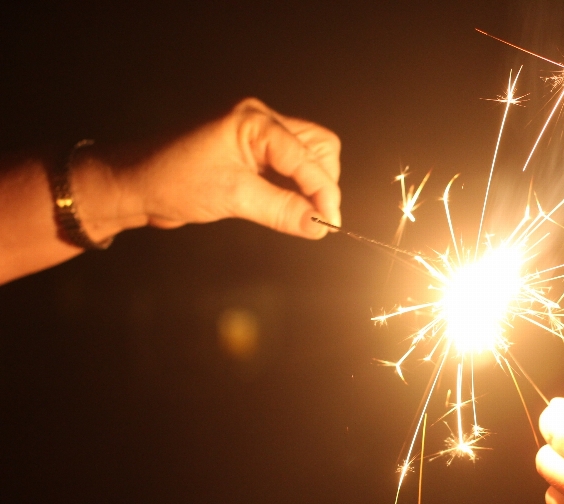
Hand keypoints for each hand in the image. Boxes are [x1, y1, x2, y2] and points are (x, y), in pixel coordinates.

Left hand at [122, 97, 340, 237]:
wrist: (135, 185)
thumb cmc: (172, 181)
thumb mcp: (232, 198)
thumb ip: (282, 210)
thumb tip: (319, 225)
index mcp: (254, 121)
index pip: (307, 156)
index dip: (323, 191)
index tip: (330, 223)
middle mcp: (260, 122)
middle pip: (317, 146)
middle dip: (324, 181)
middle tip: (321, 217)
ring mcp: (256, 137)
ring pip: (308, 154)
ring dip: (313, 184)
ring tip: (307, 214)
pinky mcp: (251, 154)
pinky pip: (290, 166)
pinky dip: (298, 187)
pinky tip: (294, 207)